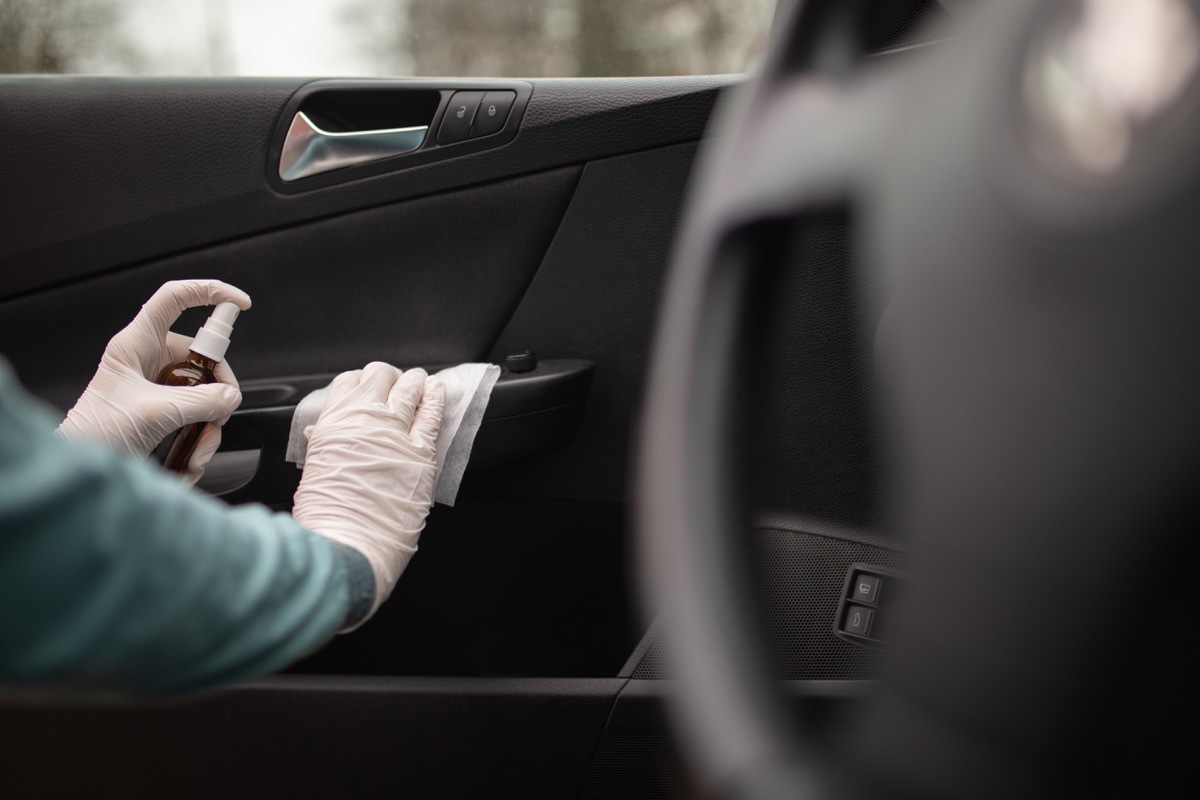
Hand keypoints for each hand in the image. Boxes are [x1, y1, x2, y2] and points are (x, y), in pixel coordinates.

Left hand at [58, 279, 251, 484]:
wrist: (79, 469)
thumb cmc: (98, 434)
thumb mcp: (156, 412)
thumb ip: (202, 401)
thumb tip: (230, 397)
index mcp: (136, 344)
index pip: (175, 299)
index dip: (209, 292)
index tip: (240, 304)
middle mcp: (148, 360)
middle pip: (202, 358)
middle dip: (217, 392)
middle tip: (220, 414)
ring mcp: (156, 385)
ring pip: (203, 392)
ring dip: (208, 424)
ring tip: (197, 450)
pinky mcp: (162, 409)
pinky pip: (195, 414)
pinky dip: (199, 437)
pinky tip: (190, 458)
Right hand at [291, 362, 443, 627]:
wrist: (349, 544)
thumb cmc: (326, 518)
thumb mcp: (313, 472)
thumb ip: (321, 446)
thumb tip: (318, 433)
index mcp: (332, 425)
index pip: (346, 383)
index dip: (358, 382)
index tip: (364, 386)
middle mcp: (363, 420)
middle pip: (379, 378)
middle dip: (387, 377)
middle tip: (392, 383)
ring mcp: (395, 434)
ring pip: (409, 389)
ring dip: (413, 382)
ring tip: (418, 380)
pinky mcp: (421, 453)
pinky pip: (432, 415)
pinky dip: (436, 398)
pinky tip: (438, 389)